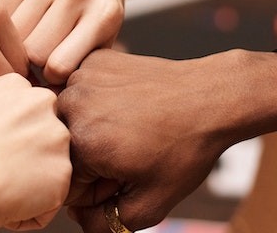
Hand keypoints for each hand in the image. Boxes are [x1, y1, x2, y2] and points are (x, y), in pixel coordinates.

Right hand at [0, 74, 71, 230]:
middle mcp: (42, 102)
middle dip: (25, 161)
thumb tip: (21, 140)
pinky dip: (31, 212)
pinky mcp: (62, 172)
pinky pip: (52, 202)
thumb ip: (5, 117)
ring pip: (50, 170)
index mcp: (17, 85)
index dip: (8, 142)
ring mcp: (57, 136)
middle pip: (45, 141)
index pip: (30, 118)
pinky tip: (5, 201)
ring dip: (29, 186)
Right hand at [1, 0, 130, 83]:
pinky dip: (6, 22)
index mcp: (103, 13)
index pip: (59, 66)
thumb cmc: (95, 7)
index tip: (51, 76)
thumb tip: (47, 106)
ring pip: (14, 33)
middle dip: (32, 63)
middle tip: (35, 61)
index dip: (51, 78)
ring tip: (26, 44)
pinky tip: (20, 20)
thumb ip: (82, 67)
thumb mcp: (103, 36)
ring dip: (17, 44)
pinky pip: (3, 10)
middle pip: (34, 51)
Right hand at [57, 50, 239, 232]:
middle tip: (132, 151)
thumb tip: (77, 216)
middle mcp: (71, 107)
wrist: (211, 97)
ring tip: (131, 127)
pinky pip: (82, 93)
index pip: (66, 185)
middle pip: (65, 152)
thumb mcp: (151, 204)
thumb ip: (104, 224)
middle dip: (92, 160)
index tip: (126, 175)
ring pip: (70, 122)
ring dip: (92, 129)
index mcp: (81, 145)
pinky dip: (99, 102)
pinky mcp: (92, 61)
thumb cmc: (185, 149)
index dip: (98, 189)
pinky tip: (129, 104)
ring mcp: (80, 78)